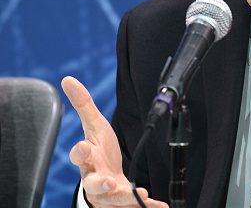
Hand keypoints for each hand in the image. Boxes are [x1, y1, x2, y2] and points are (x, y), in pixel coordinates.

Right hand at [62, 76, 167, 207]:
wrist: (106, 180)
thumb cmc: (98, 152)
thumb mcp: (94, 127)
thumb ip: (83, 105)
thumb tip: (67, 78)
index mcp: (87, 158)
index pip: (78, 156)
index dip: (79, 152)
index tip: (83, 147)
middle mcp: (94, 177)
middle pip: (92, 183)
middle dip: (99, 183)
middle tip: (109, 183)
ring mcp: (107, 193)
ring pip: (112, 198)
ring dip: (124, 197)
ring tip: (139, 195)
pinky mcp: (121, 202)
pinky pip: (133, 205)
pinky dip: (148, 205)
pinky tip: (160, 205)